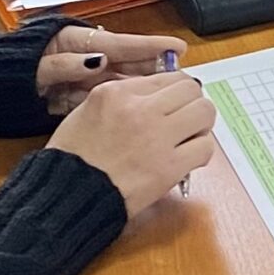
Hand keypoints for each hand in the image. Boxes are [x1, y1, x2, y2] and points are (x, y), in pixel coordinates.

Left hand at [35, 25, 188, 115]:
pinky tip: (147, 111)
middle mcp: (87, 59)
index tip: (177, 47)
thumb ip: (63, 65)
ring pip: (124, 82)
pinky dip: (128, 102)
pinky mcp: (82, 98)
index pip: (121, 45)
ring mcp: (86, 79)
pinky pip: (111, 99)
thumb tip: (95, 61)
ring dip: (146, 88)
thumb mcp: (35, 66)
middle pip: (128, 64)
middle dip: (156, 69)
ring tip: (174, 95)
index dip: (151, 47)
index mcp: (77, 44)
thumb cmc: (11, 71)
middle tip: (184, 77)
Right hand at [45, 73, 215, 217]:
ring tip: (189, 136)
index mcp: (116, 92)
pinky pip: (205, 147)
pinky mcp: (169, 166)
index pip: (166, 76)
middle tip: (186, 118)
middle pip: (190, 88)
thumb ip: (121, 98)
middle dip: (192, 102)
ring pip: (204, 111)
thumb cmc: (72, 159)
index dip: (174, 90)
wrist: (68, 197)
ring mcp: (157, 137)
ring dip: (201, 124)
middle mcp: (139, 109)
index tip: (174, 102)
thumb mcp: (87, 111)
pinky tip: (186, 158)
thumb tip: (155, 95)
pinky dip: (200, 151)